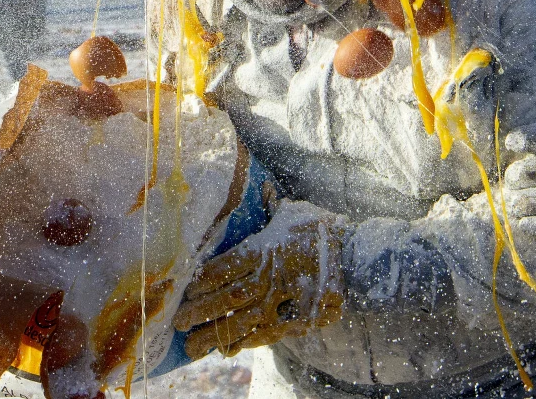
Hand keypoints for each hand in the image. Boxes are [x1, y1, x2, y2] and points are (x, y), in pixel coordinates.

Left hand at [173, 201, 345, 357]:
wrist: (356, 256)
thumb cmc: (322, 231)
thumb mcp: (294, 212)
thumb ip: (272, 205)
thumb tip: (261, 185)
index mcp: (264, 249)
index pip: (222, 268)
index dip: (200, 282)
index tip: (185, 291)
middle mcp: (268, 276)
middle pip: (225, 298)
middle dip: (198, 311)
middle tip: (178, 322)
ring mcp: (282, 300)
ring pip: (239, 321)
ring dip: (213, 334)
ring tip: (192, 345)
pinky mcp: (296, 319)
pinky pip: (263, 335)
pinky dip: (243, 343)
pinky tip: (226, 349)